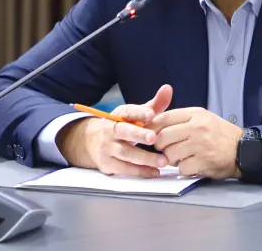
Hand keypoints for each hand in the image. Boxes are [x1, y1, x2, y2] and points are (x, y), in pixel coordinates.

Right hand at [57, 85, 172, 177]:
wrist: (93, 142)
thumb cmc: (124, 126)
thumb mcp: (136, 114)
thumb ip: (154, 104)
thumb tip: (168, 89)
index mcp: (119, 115)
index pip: (128, 112)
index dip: (139, 113)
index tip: (151, 114)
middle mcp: (111, 130)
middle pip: (124, 131)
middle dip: (138, 134)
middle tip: (154, 137)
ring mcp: (107, 147)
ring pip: (125, 153)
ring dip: (145, 158)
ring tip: (163, 161)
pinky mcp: (107, 164)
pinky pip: (124, 169)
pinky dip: (140, 171)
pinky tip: (154, 172)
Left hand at [149, 108, 243, 179]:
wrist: (242, 149)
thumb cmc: (219, 134)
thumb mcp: (202, 118)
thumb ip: (180, 120)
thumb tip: (153, 126)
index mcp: (195, 114)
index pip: (164, 118)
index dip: (152, 128)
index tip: (149, 135)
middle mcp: (197, 128)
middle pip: (162, 137)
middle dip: (160, 146)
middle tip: (167, 149)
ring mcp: (200, 145)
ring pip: (170, 155)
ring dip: (172, 159)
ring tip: (183, 157)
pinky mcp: (203, 162)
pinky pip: (181, 169)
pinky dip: (184, 169)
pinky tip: (193, 164)